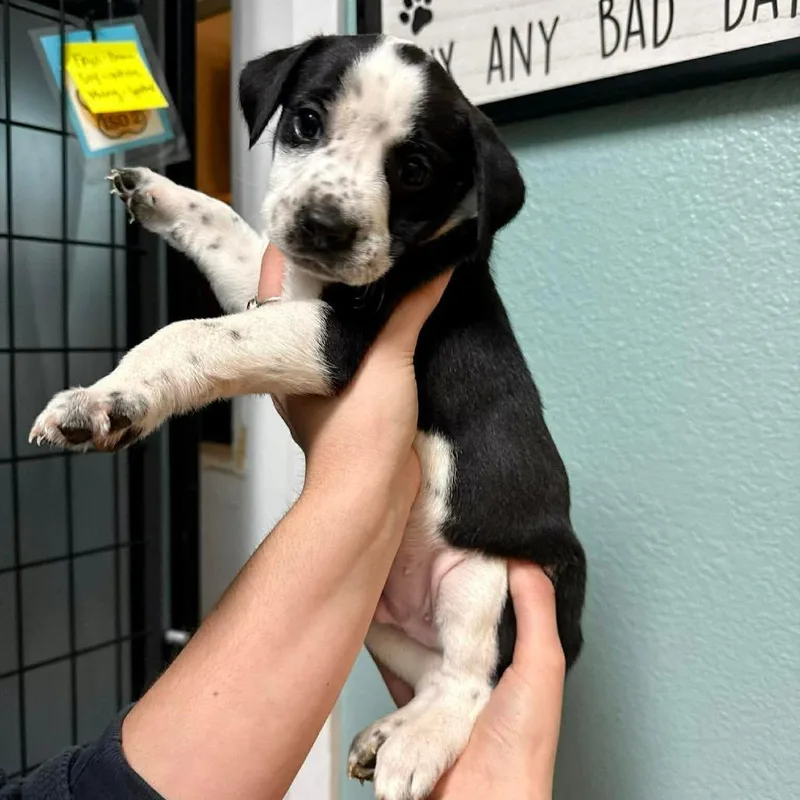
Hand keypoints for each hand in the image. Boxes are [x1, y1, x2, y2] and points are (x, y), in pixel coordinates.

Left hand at [259, 244, 451, 518]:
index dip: (290, 245)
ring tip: (387, 261)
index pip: (276, 281)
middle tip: (360, 230)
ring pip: (338, 327)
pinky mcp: (358, 396)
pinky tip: (405, 311)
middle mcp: (303, 361)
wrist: (373, 496)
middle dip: (332, 269)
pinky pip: (365, 351)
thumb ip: (407, 313)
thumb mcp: (385, 362)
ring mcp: (329, 379)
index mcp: (289, 349)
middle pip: (308, 300)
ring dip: (360, 301)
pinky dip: (380, 329)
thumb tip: (436, 266)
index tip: (314, 213)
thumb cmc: (359, 432)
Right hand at [379, 563, 564, 799]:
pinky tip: (365, 628)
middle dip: (420, 596)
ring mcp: (435, 695)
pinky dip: (378, 655)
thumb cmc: (523, 744)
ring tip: (380, 585)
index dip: (464, 577)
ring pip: (408, 644)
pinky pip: (388, 676)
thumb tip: (524, 558)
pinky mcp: (406, 715)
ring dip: (395, 622)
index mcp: (504, 659)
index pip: (480, 607)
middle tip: (402, 561)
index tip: (445, 546)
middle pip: (438, 622)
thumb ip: (535, 610)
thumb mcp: (541, 665)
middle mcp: (469, 673)